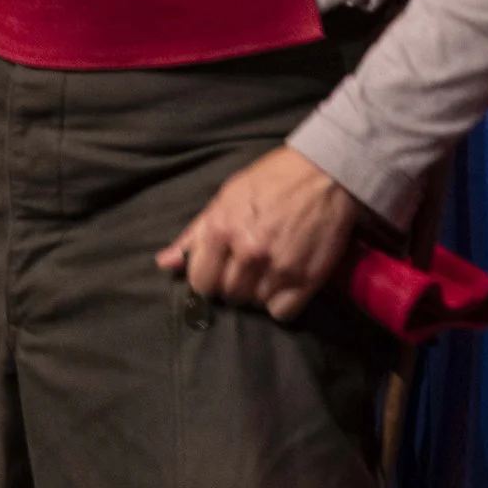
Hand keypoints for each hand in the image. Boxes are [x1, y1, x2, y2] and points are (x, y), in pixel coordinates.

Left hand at [157, 146, 360, 321]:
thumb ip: (194, 234)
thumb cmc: (269, 181)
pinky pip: (283, 313)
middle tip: (244, 268)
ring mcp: (279, 268)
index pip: (200, 282)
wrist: (322, 175)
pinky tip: (282, 283)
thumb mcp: (225, 198)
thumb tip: (164, 263)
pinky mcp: (308, 279)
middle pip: (228, 295)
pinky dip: (280, 303)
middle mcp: (248, 252)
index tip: (217, 271)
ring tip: (265, 271)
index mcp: (221, 230)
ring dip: (257, 293)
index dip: (206, 279)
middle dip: (232, 285)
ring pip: (254, 304)